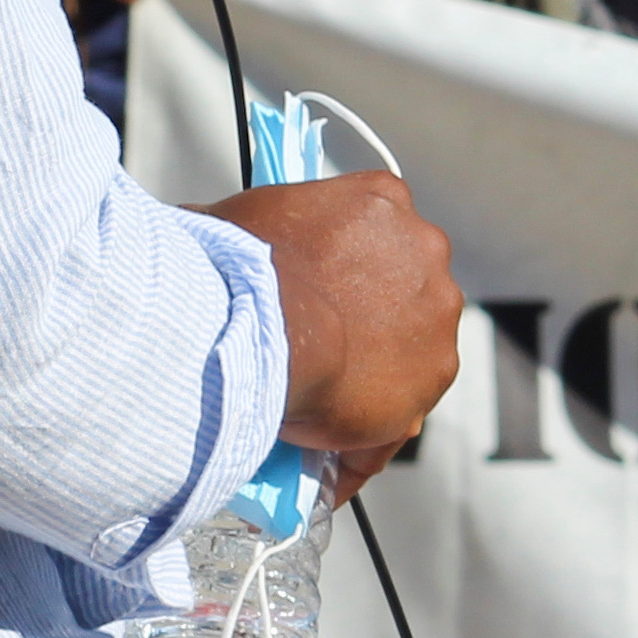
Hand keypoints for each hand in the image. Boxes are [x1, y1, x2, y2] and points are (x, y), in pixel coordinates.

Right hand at [220, 169, 464, 500]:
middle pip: (400, 284)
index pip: (373, 230)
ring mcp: (437, 309)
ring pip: (408, 342)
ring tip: (319, 394)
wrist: (272, 329)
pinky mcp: (436, 369)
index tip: (318, 290)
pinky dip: (376, 421)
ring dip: (375, 365)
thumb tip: (199, 227)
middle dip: (366, 313)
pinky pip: (405, 403)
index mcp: (383, 199)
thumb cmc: (245, 273)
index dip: (344, 264)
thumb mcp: (231, 225)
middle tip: (316, 344)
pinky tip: (333, 438)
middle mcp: (425, 246)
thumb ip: (238, 228)